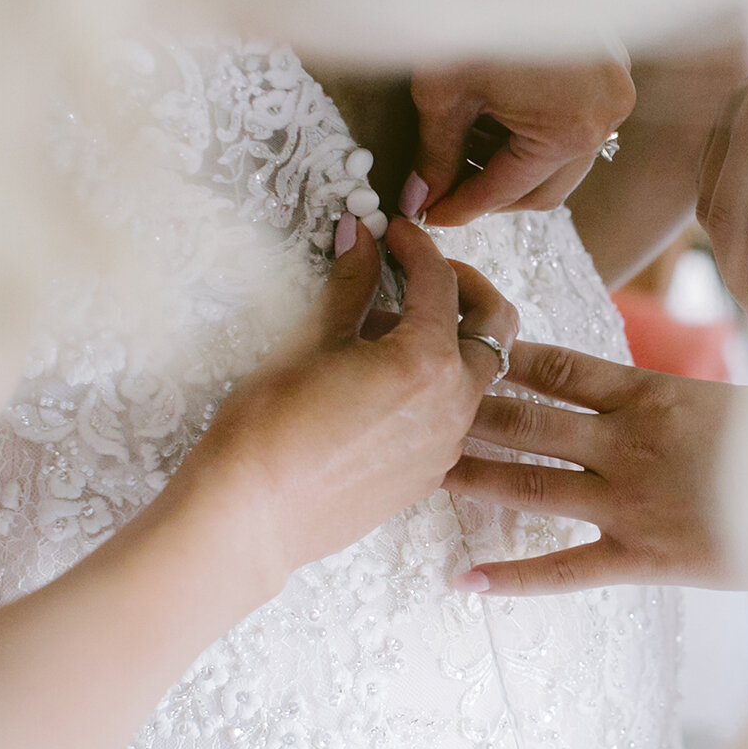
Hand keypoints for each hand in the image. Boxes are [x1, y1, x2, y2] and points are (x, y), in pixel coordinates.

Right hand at [180, 214, 518, 596]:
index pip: (439, 281)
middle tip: (424, 272)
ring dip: (454, 340)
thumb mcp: (310, 342)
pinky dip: (437, 385)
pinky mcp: (430, 474)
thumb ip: (350, 286)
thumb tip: (360, 237)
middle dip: (469, 286)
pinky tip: (385, 382)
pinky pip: (454, 415)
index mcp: (428, 361)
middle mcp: (454, 404)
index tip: (394, 232)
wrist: (251, 516)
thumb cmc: (270, 427)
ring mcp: (448, 444)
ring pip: (478, 374)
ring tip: (393, 328)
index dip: (417, 245)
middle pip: (496, 325)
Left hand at [407, 55, 635, 227]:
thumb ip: (435, 154)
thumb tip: (419, 197)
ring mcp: (615, 97)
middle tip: (440, 191)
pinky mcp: (612, 75)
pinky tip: (493, 123)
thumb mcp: (445, 92)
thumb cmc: (471, 8)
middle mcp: (605, 121)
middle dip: (490, 196)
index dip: (460, 207)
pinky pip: (574, 130)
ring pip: (561, 165)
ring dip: (513, 169)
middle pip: (543, 190)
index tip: (427, 213)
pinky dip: (534, 137)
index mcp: (570, 130)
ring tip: (462, 154)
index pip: (506, 190)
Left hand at [442, 342, 742, 594]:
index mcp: (650, 394)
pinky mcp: (640, 557)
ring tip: (424, 472)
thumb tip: (613, 388)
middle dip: (467, 410)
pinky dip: (512, 575)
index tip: (461, 343)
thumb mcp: (721, 399)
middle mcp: (628, 443)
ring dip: (474, 477)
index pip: (558, 366)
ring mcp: (629, 502)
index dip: (503, 354)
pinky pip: (563, 568)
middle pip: (527, 420)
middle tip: (415, 403)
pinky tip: (464, 578)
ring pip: (530, 484)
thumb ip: (660, 397)